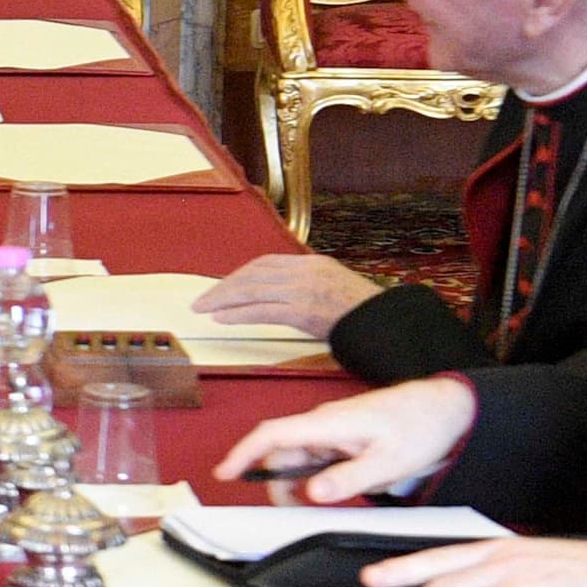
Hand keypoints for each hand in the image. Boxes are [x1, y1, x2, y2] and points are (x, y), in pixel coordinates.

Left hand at [194, 251, 381, 335]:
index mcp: (312, 263)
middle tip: (202, 300)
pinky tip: (222, 318)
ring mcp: (304, 290)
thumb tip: (276, 294)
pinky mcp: (303, 311)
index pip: (265, 263)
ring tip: (204, 308)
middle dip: (224, 287)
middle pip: (254, 274)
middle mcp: (306, 271)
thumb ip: (306, 285)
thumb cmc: (360, 313)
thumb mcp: (333, 287)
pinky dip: (238, 314)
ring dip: (223, 300)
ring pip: (253, 290)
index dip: (239, 275)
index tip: (224, 286)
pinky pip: (262, 311)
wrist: (384, 323)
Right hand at [213, 376, 475, 499]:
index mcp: (330, 423)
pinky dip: (318, 478)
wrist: (446, 408)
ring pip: (300, 459)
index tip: (224, 473)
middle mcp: (325, 424)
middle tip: (288, 512)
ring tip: (317, 504)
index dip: (244, 453)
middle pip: (282, 453)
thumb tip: (312, 493)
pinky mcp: (344, 437)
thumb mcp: (390, 462)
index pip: (273, 435)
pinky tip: (337, 490)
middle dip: (278, 483)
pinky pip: (319, 460)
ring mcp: (333, 430)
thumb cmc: (421, 425)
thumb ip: (350, 479)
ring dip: (301, 483)